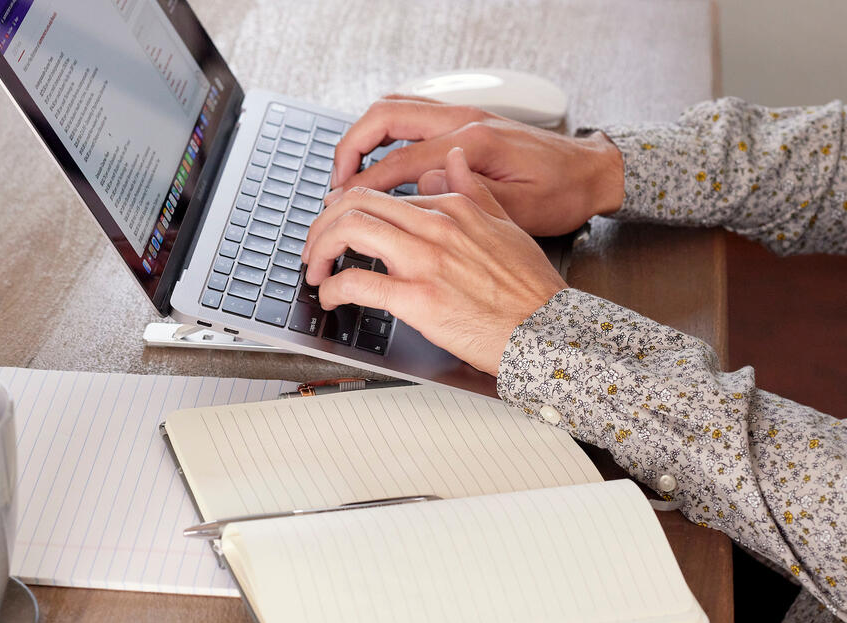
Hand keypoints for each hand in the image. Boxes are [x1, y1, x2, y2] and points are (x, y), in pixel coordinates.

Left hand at [302, 148, 567, 375]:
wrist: (547, 331)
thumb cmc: (530, 290)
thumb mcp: (506, 226)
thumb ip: (473, 191)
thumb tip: (451, 160)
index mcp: (453, 208)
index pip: (383, 194)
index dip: (350, 210)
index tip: (339, 229)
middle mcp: (436, 226)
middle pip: (356, 203)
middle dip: (323, 223)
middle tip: (315, 247)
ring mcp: (425, 261)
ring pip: (349, 231)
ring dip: (320, 249)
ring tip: (316, 269)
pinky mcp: (417, 298)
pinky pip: (356, 282)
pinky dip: (332, 288)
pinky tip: (330, 297)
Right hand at [329, 95, 624, 235]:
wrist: (593, 172)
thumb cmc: (562, 194)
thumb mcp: (519, 210)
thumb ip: (467, 199)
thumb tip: (419, 187)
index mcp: (475, 143)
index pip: (399, 160)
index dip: (363, 186)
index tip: (338, 207)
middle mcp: (464, 120)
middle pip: (385, 116)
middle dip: (350, 147)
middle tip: (334, 184)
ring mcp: (463, 115)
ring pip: (395, 108)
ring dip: (364, 135)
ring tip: (348, 171)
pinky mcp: (465, 121)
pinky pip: (411, 113)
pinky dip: (384, 132)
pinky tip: (378, 158)